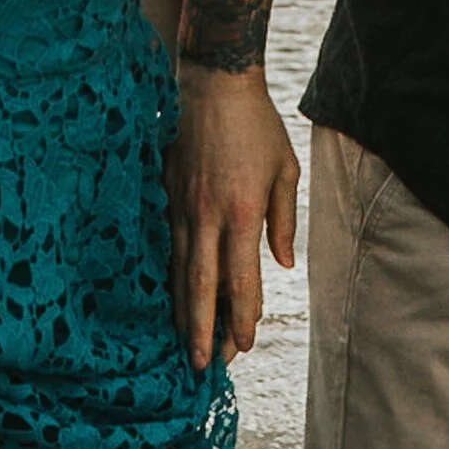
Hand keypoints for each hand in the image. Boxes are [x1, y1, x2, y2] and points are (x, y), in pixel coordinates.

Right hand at [167, 66, 299, 369]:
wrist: (213, 82)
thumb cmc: (256, 126)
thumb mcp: (284, 172)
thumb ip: (283, 222)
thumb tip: (282, 265)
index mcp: (241, 213)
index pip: (241, 280)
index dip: (242, 317)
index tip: (245, 345)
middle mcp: (207, 217)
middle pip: (201, 288)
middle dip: (203, 331)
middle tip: (203, 366)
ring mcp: (180, 208)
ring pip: (178, 273)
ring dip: (182, 313)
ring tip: (186, 344)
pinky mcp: (164, 198)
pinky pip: (165, 250)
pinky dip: (167, 281)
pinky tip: (168, 302)